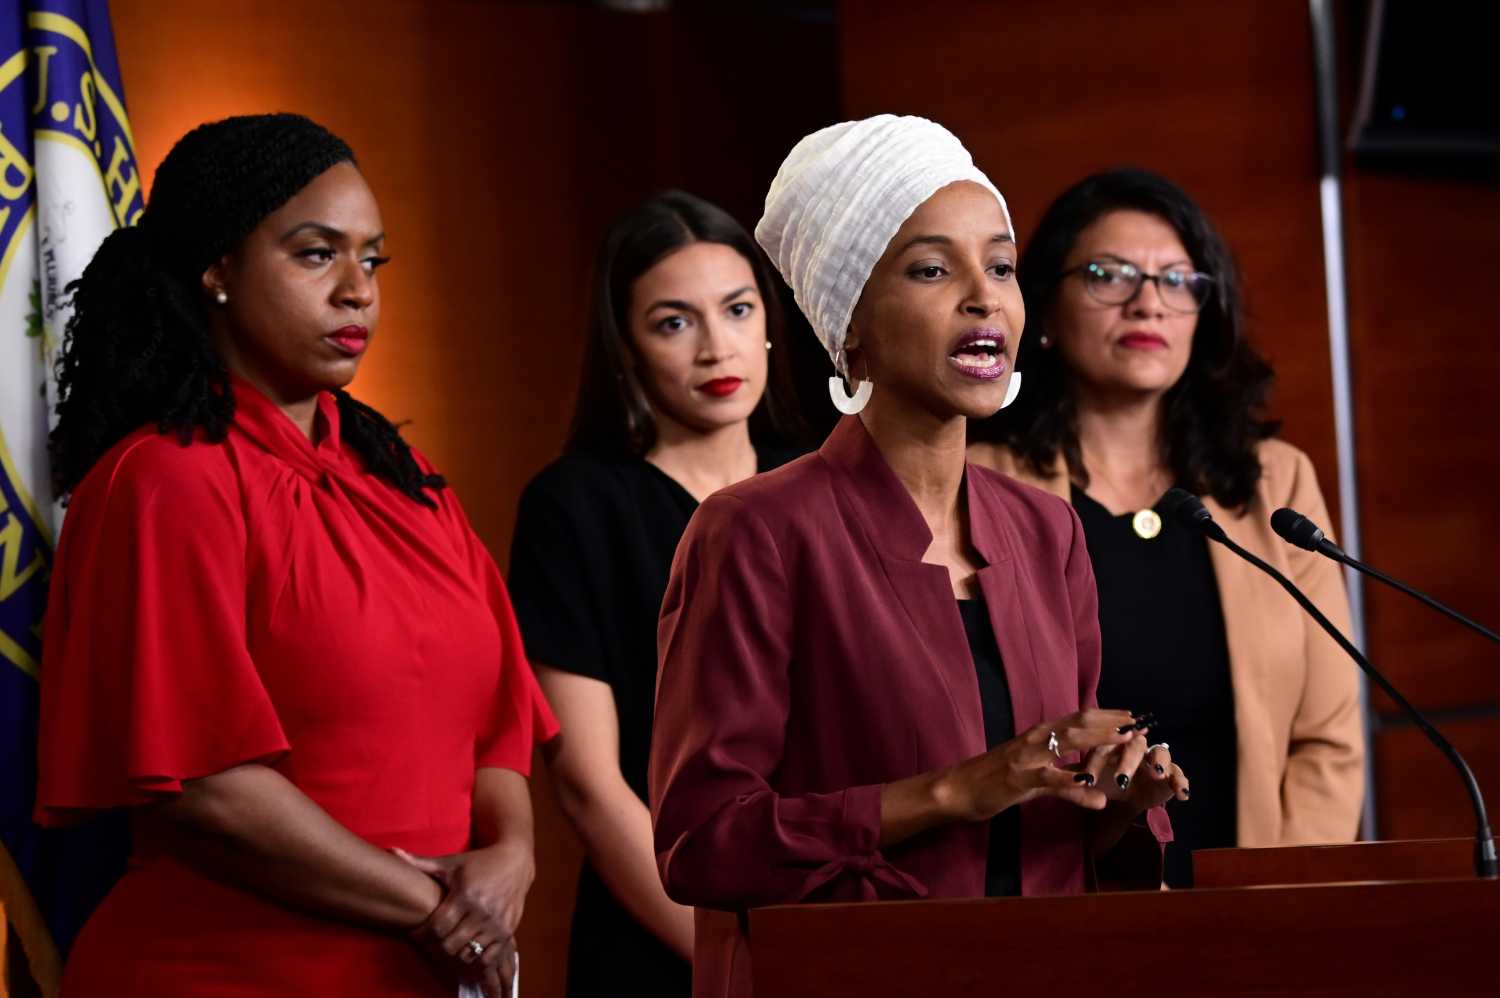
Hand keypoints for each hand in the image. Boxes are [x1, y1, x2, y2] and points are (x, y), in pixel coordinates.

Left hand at [396, 841, 531, 996]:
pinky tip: (469, 945)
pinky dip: (475, 956)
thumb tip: (391, 851)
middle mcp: (482, 911)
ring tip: (449, 942)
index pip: (437, 927)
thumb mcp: (449, 863)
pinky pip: (487, 956)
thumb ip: (419, 862)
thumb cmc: (478, 862)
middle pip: (450, 944)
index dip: (422, 934)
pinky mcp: (507, 931)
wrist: (516, 861)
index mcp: (465, 894)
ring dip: (456, 951)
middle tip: (431, 940)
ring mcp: (496, 923)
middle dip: (437, 944)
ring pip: (468, 953)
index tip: (416, 933)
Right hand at [939, 709, 1140, 821]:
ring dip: (1099, 739)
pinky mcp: (1019, 779)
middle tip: (1141, 724)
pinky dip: (1071, 780)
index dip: (1108, 717)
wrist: (958, 788)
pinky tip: (1090, 782)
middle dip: (1112, 723)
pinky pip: (1049, 779)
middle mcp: (1036, 738)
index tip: (1134, 716)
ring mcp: (1027, 757)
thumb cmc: (996, 779)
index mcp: (1040, 734)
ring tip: (1125, 740)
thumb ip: (1066, 782)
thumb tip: (1096, 791)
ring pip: (1068, 742)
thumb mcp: (1035, 778)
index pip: (1079, 718)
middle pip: (1080, 723)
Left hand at [1077, 730, 1189, 813]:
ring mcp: (1154, 757)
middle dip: (1127, 761)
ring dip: (1159, 761)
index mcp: (1109, 743)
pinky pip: (1179, 773)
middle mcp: (1134, 745)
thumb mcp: (1086, 780)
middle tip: (1120, 781)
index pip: (1100, 746)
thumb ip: (1073, 779)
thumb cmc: (1104, 779)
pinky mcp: (1171, 772)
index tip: (1089, 778)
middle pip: (1132, 746)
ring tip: (1158, 774)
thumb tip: (1056, 779)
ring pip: (1160, 752)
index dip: (1096, 759)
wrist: (1128, 793)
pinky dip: (1181, 781)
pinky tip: (1183, 793)